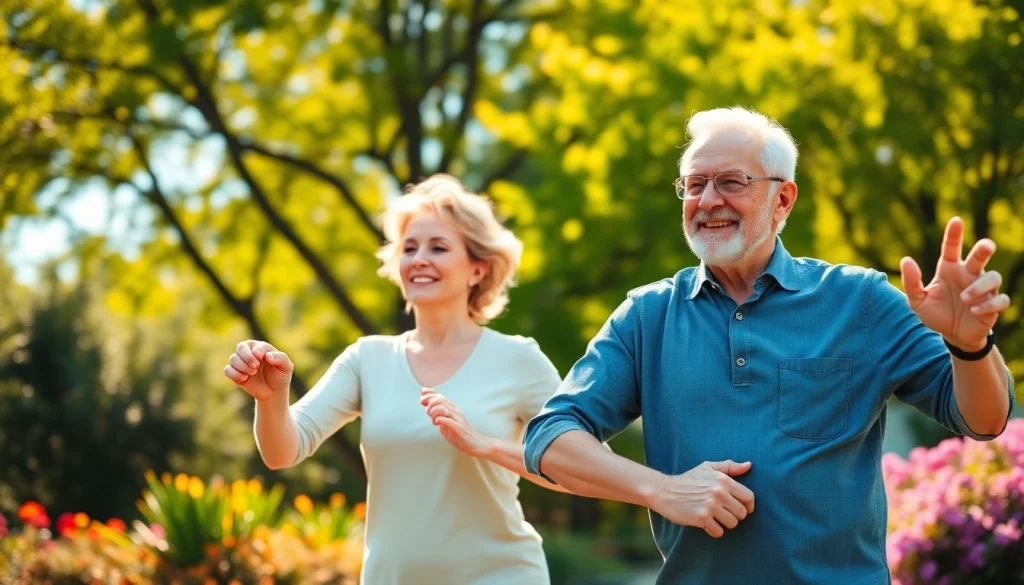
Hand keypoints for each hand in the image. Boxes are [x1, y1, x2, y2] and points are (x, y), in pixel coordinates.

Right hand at [223, 340, 293, 401]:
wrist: (274, 393)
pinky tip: (245, 378)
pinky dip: (235, 374)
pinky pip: (228, 370)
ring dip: (242, 366)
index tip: (262, 359)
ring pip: (233, 358)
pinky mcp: (236, 374)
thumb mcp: (286, 367)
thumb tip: (267, 356)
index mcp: (261, 348)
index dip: (257, 351)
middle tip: (256, 367)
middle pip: (240, 347)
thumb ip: (281, 358)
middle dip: (247, 357)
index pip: (254, 344)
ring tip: (253, 373)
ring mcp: (242, 364)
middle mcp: (249, 353)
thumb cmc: (280, 376)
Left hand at [420, 388, 492, 456]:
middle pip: (440, 400)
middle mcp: (455, 411)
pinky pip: (449, 421)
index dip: (430, 393)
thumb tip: (427, 409)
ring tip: (433, 421)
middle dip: (430, 402)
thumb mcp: (446, 423)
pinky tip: (437, 423)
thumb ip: (438, 416)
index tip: (422, 394)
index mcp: (452, 409)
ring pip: (444, 408)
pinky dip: (441, 420)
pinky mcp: (459, 428)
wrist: (474, 443)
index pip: (440, 396)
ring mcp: (458, 419)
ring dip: (434, 412)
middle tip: (426, 411)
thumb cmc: (458, 434)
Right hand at [649, 460, 754, 538]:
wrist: (665, 490)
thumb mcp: (708, 468)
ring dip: (725, 523)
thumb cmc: (689, 480)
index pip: (749, 497)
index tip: (743, 509)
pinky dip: (714, 530)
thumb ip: (729, 466)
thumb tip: (749, 465)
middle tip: (724, 513)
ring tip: (715, 518)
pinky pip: (719, 531)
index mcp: (723, 480)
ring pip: (732, 523)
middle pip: (742, 513)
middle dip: (735, 515)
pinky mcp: (701, 518)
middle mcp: (719, 492)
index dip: (748, 506)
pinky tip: (706, 523)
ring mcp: (710, 506)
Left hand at [900, 217, 1010, 350]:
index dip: (954, 234)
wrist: (952, 335)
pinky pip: (1000, 299)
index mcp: (949, 269)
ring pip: (993, 277)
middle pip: (980, 256)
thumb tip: (906, 260)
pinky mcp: (993, 305)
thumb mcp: (917, 301)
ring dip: (980, 287)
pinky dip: (988, 304)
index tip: (956, 220)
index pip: (951, 247)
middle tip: (986, 246)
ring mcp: (983, 289)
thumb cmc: (936, 313)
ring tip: (965, 299)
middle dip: (984, 249)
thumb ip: (911, 282)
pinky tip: (974, 310)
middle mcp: (968, 274)